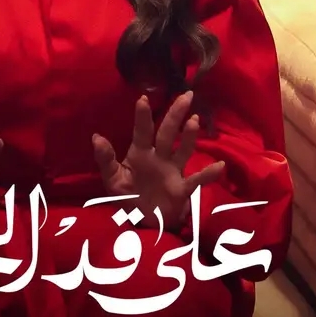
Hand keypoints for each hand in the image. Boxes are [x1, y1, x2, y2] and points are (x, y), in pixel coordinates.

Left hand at [92, 91, 224, 229]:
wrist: (144, 222)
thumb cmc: (128, 195)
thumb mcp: (112, 180)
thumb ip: (105, 159)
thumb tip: (95, 137)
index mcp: (140, 153)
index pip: (141, 131)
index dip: (142, 116)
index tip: (143, 98)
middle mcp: (158, 157)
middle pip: (167, 133)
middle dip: (175, 114)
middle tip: (185, 95)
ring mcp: (172, 171)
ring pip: (183, 150)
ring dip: (189, 136)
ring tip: (194, 120)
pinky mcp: (182, 188)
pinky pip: (197, 180)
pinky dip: (208, 174)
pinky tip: (220, 165)